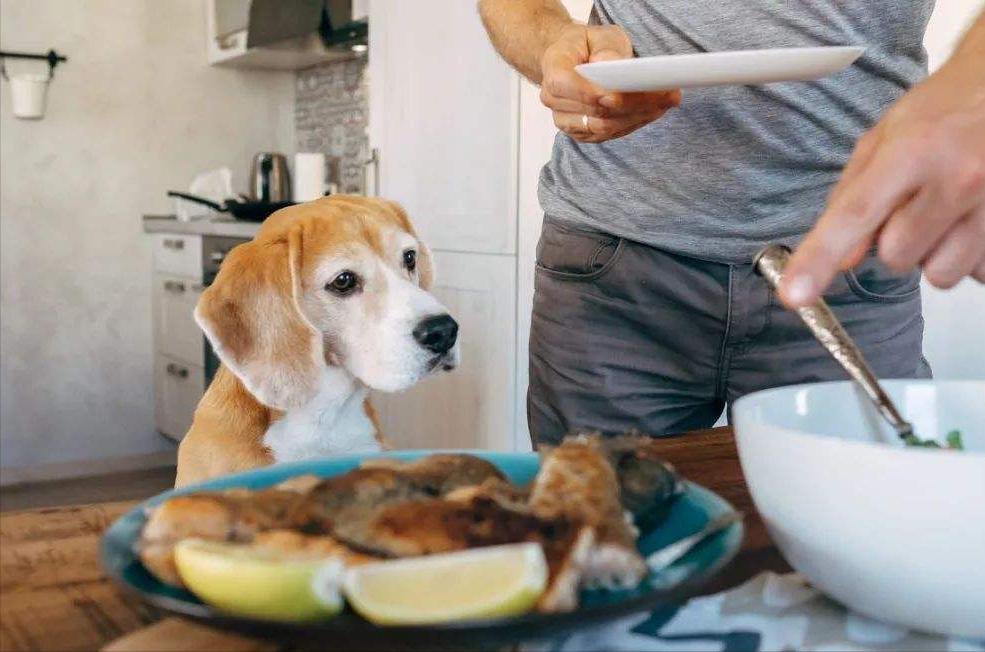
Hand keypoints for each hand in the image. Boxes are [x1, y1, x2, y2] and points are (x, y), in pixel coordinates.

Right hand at [540, 24, 679, 142]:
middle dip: (635, 105)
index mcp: (554, 73)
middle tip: (666, 95)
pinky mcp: (582, 132)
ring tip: (664, 103)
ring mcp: (566, 121)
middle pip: (597, 112)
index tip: (637, 91)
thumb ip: (605, 48)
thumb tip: (614, 65)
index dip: (608, 95)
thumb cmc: (584, 46)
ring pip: (605, 127)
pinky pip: (609, 134)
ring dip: (637, 117)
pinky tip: (652, 111)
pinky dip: (633, 123)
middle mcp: (554, 101)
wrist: (570, 60)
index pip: (581, 90)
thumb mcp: (597, 35)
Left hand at [780, 58, 984, 306]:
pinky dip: (969, 253)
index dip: (819, 258)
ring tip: (945, 211)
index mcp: (912, 151)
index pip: (854, 215)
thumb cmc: (943, 111)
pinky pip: (978, 271)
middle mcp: (958, 178)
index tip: (795, 295)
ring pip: (940, 272)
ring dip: (934, 252)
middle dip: (895, 239)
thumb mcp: (885, 138)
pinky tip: (971, 217)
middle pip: (896, 255)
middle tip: (912, 203)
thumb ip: (853, 196)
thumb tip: (841, 259)